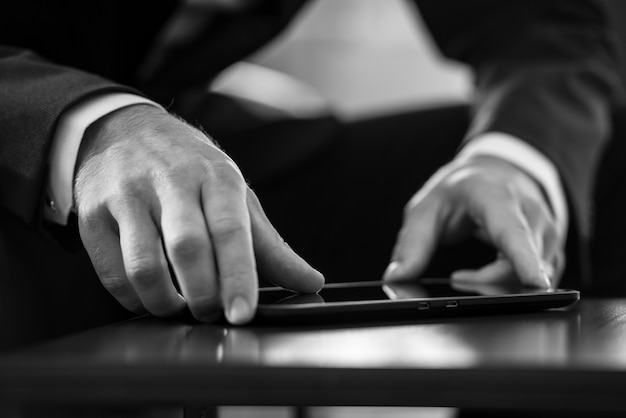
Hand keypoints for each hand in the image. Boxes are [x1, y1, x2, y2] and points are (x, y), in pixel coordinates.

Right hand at [74, 104, 323, 323]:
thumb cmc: (191, 169)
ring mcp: (128, 195)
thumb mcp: (235, 195)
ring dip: (165, 302)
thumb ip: (270, 245)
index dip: (239, 277)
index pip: (231, 231)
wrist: (123, 129)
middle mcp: (171, 181)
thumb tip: (311, 282)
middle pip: (188, 249)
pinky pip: (112, 271)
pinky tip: (150, 297)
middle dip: (203, 295)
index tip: (243, 314)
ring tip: (181, 307)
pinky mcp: (94, 213)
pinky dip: (133, 298)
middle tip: (213, 313)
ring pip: (144, 266)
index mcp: (216, 177)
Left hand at [383, 155, 562, 287]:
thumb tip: (397, 276)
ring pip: (532, 277)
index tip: (536, 283)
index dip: (525, 260)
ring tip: (467, 275)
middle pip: (521, 265)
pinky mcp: (553, 249)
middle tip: (456, 279)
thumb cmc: (462, 189)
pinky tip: (488, 275)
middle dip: (487, 283)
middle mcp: (531, 214)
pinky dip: (510, 284)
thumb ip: (413, 243)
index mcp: (498, 198)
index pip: (514, 232)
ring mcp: (548, 232)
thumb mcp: (427, 208)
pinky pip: (537, 279)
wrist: (494, 173)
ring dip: (495, 285)